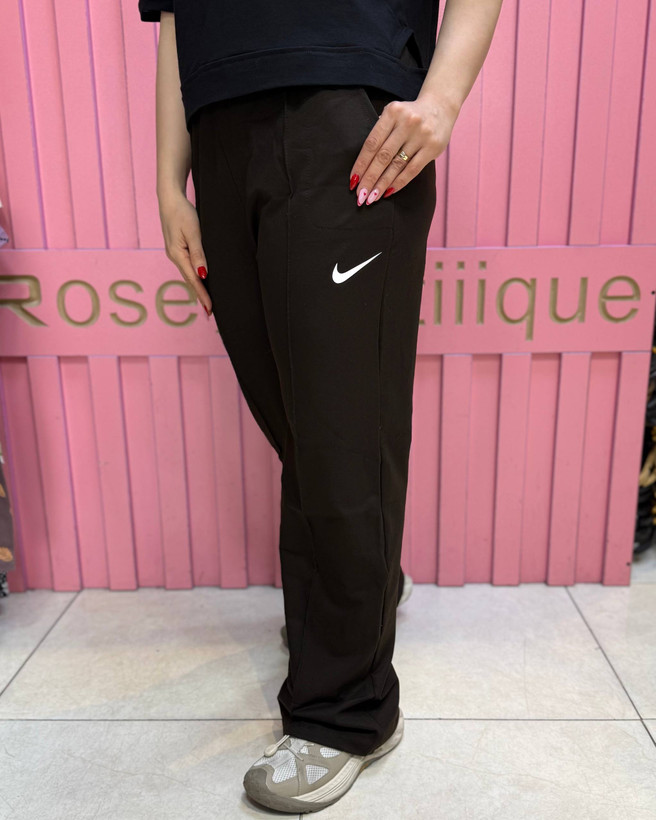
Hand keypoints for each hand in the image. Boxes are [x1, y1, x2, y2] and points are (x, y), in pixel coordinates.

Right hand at [158, 189, 212, 316]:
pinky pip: (186, 267)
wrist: (169, 198)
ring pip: (188, 275)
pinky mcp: (176, 248)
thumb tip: (203, 275)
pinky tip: (199, 280)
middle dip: (200, 296)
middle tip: (209, 312)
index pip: (193, 280)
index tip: (210, 309)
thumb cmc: (182, 212)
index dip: (202, 295)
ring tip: (206, 301)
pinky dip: (194, 277)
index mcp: (178, 255)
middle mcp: (174, 257)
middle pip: (190, 281)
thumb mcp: (193, 232)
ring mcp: (174, 253)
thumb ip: (198, 254)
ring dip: (197, 288)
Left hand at [349, 96, 455, 204]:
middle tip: (360, 196)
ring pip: (397, 165)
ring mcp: (422, 135)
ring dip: (382, 184)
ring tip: (372, 198)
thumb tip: (362, 163)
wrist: (441, 106)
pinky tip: (389, 192)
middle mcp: (407, 123)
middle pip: (383, 156)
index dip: (361, 164)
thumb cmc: (409, 115)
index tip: (353, 181)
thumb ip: (380, 132)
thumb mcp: (393, 114)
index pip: (372, 143)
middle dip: (369, 178)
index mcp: (393, 112)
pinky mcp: (433, 147)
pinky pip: (412, 170)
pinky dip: (399, 182)